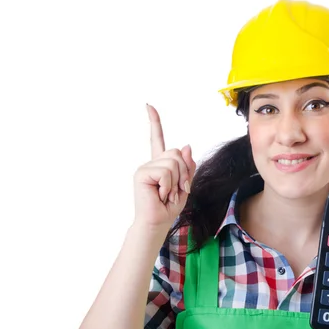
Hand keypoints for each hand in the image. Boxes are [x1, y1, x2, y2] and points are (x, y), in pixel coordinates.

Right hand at [132, 104, 195, 231]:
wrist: (157, 222)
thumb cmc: (169, 207)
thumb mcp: (185, 185)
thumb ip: (187, 166)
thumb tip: (186, 145)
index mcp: (160, 164)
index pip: (157, 139)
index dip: (154, 122)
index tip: (148, 105)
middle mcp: (151, 163)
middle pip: (176, 153)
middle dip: (183, 173)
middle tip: (175, 190)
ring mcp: (145, 167)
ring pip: (173, 162)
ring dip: (176, 181)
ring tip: (166, 194)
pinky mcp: (142, 173)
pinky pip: (166, 172)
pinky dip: (168, 186)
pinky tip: (160, 195)